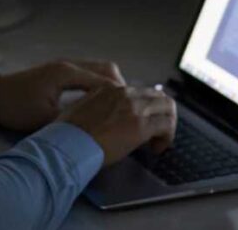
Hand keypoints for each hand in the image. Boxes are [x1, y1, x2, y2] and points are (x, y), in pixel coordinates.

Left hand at [0, 59, 125, 132]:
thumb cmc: (15, 107)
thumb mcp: (45, 119)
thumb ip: (72, 120)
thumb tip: (97, 127)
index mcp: (67, 73)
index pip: (106, 81)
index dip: (123, 97)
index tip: (134, 112)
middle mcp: (68, 65)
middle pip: (107, 69)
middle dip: (122, 88)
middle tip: (129, 109)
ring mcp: (64, 67)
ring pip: (99, 70)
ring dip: (111, 86)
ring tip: (119, 107)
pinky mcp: (59, 73)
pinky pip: (89, 74)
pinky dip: (100, 85)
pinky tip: (101, 103)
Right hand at [56, 85, 176, 167]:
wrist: (69, 144)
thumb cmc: (70, 134)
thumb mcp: (81, 109)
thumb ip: (98, 106)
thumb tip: (108, 117)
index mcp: (110, 89)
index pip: (141, 92)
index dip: (146, 109)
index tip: (143, 123)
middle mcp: (124, 93)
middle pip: (159, 96)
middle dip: (163, 114)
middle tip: (158, 131)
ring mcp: (134, 108)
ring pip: (168, 107)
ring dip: (168, 124)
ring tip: (160, 140)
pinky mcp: (141, 126)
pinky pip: (167, 126)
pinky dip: (167, 137)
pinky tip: (158, 148)